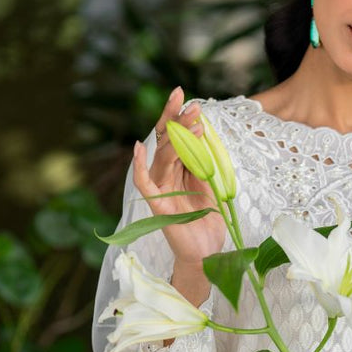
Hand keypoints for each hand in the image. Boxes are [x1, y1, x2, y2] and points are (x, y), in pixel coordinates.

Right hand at [132, 86, 227, 266]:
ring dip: (176, 138)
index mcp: (180, 169)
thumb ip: (205, 162)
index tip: (189, 100)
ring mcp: (161, 188)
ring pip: (162, 157)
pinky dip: (139, 166)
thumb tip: (203, 133)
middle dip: (177, 120)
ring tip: (193, 123)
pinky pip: (144, 183)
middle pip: (167, 142)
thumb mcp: (212, 185)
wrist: (207, 251)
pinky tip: (138, 147)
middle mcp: (167, 175)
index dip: (180, 119)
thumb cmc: (209, 220)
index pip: (177, 138)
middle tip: (190, 103)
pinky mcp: (158, 204)